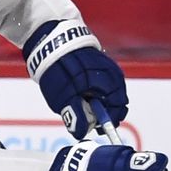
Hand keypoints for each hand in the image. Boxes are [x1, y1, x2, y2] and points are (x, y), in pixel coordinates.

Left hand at [24, 19, 127, 136]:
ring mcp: (107, 67)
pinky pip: (101, 82)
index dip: (106, 121)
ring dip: (96, 102)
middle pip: (114, 101)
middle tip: (84, 118)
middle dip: (101, 112)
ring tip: (79, 104)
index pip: (118, 108)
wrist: (52, 39)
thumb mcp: (64, 97)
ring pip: (107, 92)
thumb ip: (75, 115)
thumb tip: (81, 132)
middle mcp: (113, 75)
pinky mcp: (99, 63)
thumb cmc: (60, 69)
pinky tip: (79, 92)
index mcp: (110, 83)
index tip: (94, 127)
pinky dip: (93, 91)